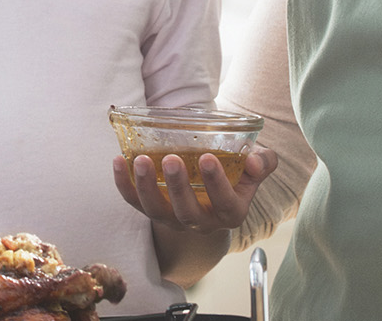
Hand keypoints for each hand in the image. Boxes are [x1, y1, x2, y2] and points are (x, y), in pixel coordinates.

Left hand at [112, 144, 275, 233]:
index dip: (217, 184)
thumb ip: (262, 162)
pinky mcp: (151, 210)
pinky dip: (123, 184)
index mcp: (230, 213)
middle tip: (171, 159)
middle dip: (178, 187)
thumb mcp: (253, 169)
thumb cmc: (234, 175)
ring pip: (156, 211)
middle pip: (187, 213)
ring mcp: (173, 219)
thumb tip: (257, 160)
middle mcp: (201, 222)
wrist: (210, 191)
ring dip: (146, 186)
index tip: (209, 159)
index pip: (225, 203)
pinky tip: (118, 161)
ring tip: (140, 160)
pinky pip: (134, 202)